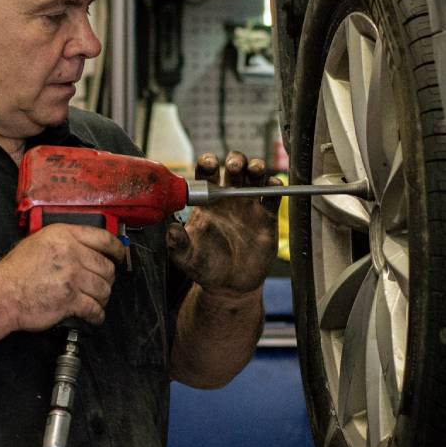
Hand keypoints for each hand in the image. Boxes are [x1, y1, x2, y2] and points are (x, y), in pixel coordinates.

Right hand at [0, 224, 125, 330]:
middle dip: (107, 278)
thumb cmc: (15, 271)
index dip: (117, 249)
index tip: (120, 255)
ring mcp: (72, 277)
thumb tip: (85, 247)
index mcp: (64, 236)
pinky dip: (97, 315)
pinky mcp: (71, 300)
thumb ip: (64, 241)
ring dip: (102, 297)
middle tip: (101, 283)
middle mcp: (71, 254)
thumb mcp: (38, 242)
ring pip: (104, 288)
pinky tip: (93, 315)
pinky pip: (95, 309)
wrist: (2, 294)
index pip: (103, 239)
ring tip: (95, 300)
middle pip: (106, 267)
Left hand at [167, 151, 279, 294]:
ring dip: (256, 167)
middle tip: (234, 166)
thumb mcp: (187, 257)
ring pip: (255, 177)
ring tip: (255, 169)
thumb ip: (178, 243)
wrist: (230, 286)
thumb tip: (170, 230)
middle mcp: (229, 198)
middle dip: (236, 160)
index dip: (208, 163)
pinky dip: (275, 186)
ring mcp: (249, 206)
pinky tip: (272, 184)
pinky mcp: (267, 218)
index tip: (210, 163)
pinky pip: (273, 197)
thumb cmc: (205, 267)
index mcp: (207, 201)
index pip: (206, 174)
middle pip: (234, 169)